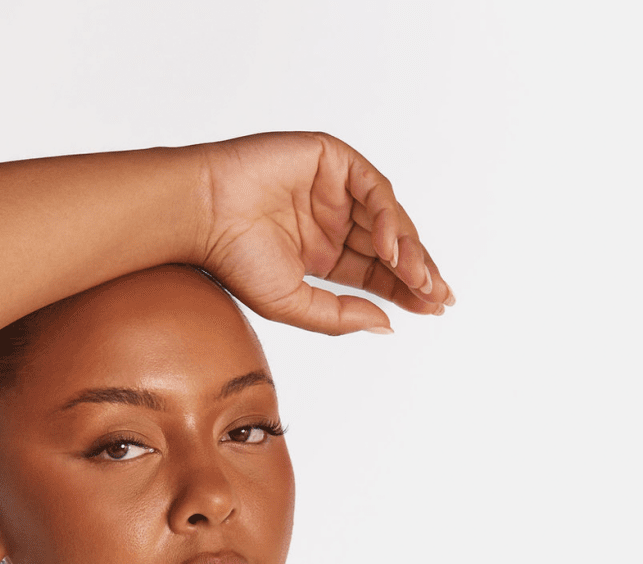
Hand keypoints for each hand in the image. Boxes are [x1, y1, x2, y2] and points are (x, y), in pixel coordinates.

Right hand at [194, 131, 451, 335]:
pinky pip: (373, 188)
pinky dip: (386, 216)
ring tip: (418, 280)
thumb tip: (387, 326)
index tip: (433, 310)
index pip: (377, 274)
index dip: (406, 291)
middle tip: (438, 297)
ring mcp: (335, 189)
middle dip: (417, 272)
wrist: (203, 213)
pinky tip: (390, 247)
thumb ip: (339, 316)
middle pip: (390, 248)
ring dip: (407, 249)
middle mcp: (333, 221)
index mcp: (324, 255)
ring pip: (387, 219)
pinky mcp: (332, 159)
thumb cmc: (233, 259)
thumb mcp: (293, 304)